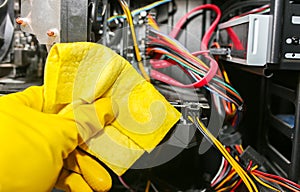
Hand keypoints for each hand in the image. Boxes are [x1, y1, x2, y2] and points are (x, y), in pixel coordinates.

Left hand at [0, 86, 114, 191]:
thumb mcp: (55, 134)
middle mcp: (29, 128)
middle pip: (71, 130)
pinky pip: (60, 174)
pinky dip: (76, 182)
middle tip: (108, 149)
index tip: (106, 109)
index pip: (64, 98)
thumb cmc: (5, 158)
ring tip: (101, 181)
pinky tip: (86, 188)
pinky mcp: (34, 175)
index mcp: (27, 107)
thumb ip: (84, 121)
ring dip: (87, 169)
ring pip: (68, 155)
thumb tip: (104, 108)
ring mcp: (32, 152)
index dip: (88, 103)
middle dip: (92, 145)